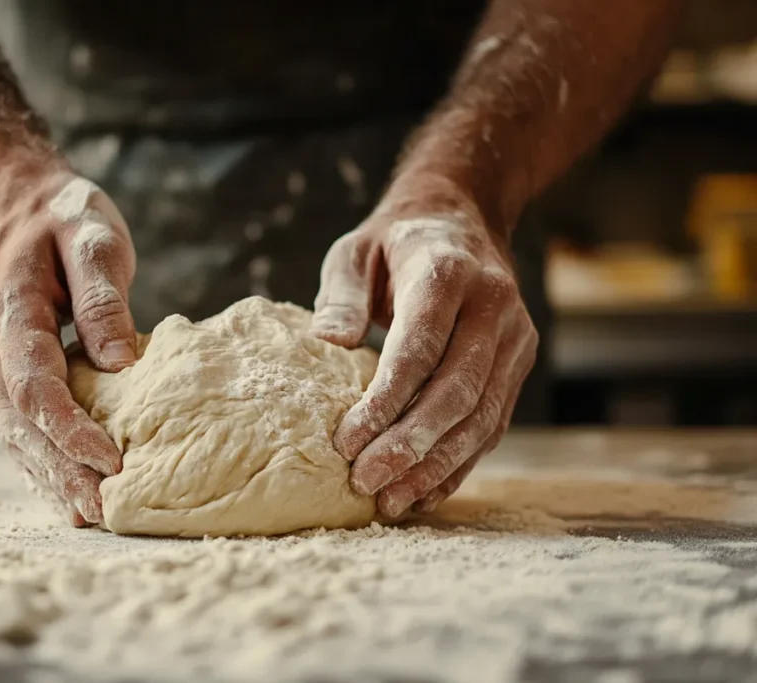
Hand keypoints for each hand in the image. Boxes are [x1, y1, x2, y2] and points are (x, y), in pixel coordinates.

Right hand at [0, 165, 136, 525]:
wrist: (10, 198)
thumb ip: (103, 297)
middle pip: (18, 422)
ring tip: (87, 515)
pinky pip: (14, 423)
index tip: (112, 462)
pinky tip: (64, 489)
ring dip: (47, 475)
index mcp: (8, 309)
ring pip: (11, 431)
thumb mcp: (91, 235)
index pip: (34, 385)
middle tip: (103, 511)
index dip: (70, 430)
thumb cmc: (58, 214)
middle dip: (60, 470)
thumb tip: (121, 364)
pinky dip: (37, 458)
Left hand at [311, 175, 537, 517]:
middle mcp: (493, 307)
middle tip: (364, 481)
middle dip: (410, 445)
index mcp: (448, 273)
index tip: (347, 441)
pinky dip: (458, 464)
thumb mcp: (356, 251)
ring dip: (435, 466)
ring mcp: (514, 339)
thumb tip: (328, 344)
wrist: (462, 221)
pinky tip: (423, 492)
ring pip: (480, 418)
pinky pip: (492, 426)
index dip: (386, 400)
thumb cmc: (395, 243)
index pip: (420, 348)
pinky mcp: (518, 366)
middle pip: (456, 391)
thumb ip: (341, 295)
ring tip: (390, 500)